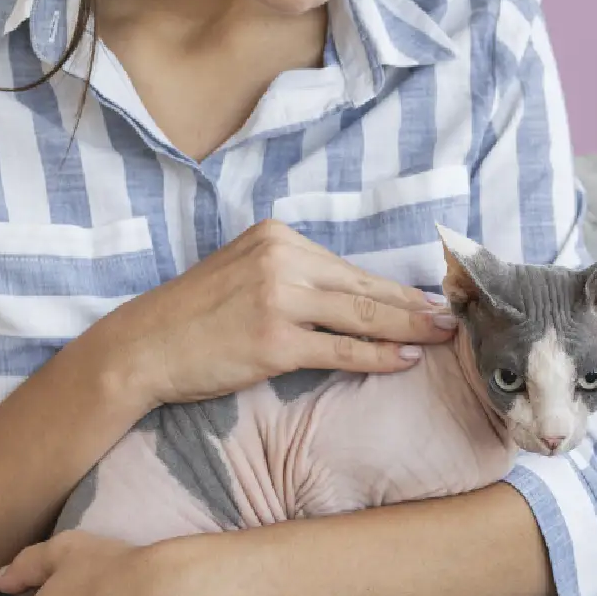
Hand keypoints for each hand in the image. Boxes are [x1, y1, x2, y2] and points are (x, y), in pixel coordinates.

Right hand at [88, 219, 455, 410]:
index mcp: (276, 237)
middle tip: (455, 316)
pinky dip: (378, 355)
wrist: (141, 349)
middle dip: (415, 304)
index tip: (430, 298)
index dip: (394, 287)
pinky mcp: (273, 341)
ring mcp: (278, 299)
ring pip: (361, 315)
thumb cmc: (194, 320)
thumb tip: (356, 299)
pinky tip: (404, 358)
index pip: (349, 267)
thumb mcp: (243, 274)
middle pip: (364, 286)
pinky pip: (341, 348)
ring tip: (444, 336)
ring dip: (410, 328)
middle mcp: (280, 259)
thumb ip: (294, 277)